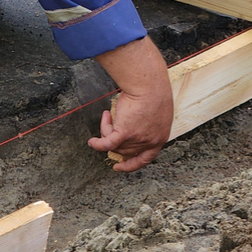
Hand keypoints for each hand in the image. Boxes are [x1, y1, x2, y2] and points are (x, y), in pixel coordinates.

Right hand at [89, 37, 173, 171]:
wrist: (149, 84)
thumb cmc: (154, 91)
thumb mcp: (157, 112)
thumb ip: (148, 124)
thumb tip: (135, 126)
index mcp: (160, 137)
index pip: (146, 158)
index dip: (133, 164)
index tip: (121, 166)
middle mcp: (149, 142)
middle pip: (125, 150)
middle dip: (116, 138)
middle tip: (111, 125)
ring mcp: (137, 139)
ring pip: (115, 144)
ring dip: (107, 130)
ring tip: (108, 115)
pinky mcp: (125, 133)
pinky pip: (106, 144)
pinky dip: (97, 144)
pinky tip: (92, 141)